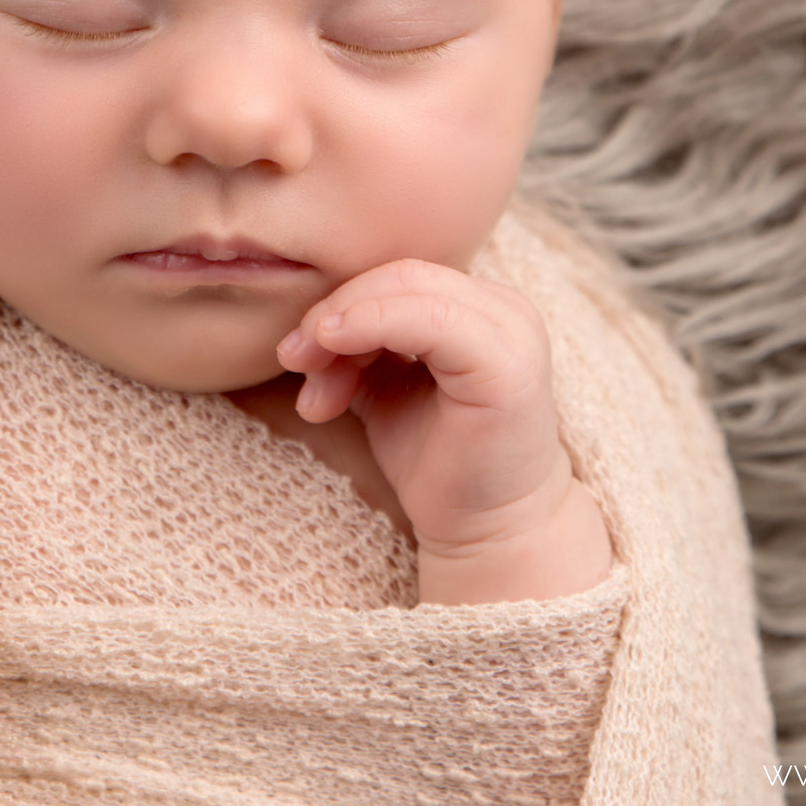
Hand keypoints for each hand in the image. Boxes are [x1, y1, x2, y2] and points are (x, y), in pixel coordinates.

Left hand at [274, 258, 601, 581]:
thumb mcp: (384, 390)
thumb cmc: (439, 462)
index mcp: (479, 307)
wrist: (487, 530)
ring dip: (344, 324)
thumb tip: (304, 333)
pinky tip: (334, 357)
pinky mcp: (507, 365)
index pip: (396, 275)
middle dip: (334, 312)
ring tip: (317, 386)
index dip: (340, 302)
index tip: (296, 355)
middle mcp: (504, 308)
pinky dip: (371, 326)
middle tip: (294, 359)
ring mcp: (512, 332)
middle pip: (397, 275)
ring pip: (407, 287)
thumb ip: (354, 350)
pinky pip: (430, 319)